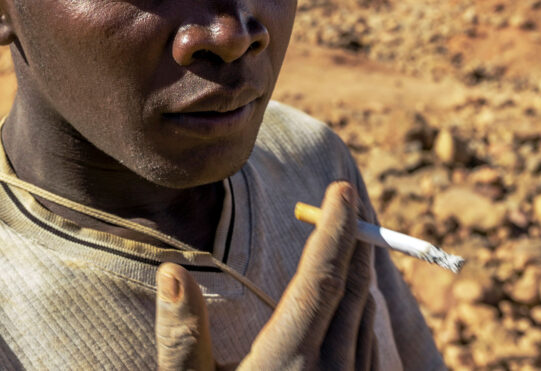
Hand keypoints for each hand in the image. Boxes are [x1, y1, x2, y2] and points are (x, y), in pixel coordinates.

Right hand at [155, 181, 376, 369]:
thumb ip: (182, 335)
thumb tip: (172, 270)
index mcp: (289, 361)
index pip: (320, 279)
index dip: (333, 229)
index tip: (341, 188)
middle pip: (354, 288)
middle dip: (353, 236)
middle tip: (347, 196)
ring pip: (365, 313)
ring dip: (358, 269)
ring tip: (347, 236)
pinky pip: (368, 343)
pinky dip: (360, 307)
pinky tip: (345, 295)